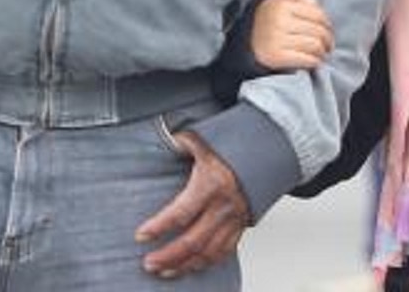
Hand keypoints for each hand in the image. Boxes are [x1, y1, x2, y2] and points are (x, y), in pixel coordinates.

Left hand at [137, 130, 250, 278]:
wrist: (268, 155)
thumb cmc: (234, 149)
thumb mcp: (208, 141)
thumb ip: (185, 140)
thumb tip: (168, 137)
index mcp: (212, 185)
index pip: (181, 213)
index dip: (159, 227)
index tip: (141, 235)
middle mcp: (224, 207)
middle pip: (193, 241)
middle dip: (168, 256)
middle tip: (148, 263)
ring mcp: (234, 220)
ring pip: (208, 253)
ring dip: (184, 265)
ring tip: (163, 270)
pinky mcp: (241, 227)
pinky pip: (224, 253)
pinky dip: (205, 264)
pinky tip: (189, 267)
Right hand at [250, 0, 333, 71]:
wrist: (241, 47)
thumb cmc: (265, 23)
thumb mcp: (275, 1)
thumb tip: (313, 1)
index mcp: (281, 4)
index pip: (317, 14)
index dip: (328, 25)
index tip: (329, 33)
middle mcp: (279, 20)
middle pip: (318, 30)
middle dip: (328, 40)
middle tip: (328, 47)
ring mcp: (277, 39)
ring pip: (315, 45)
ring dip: (322, 52)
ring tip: (322, 55)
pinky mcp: (276, 57)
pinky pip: (306, 59)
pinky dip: (315, 62)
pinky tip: (314, 62)